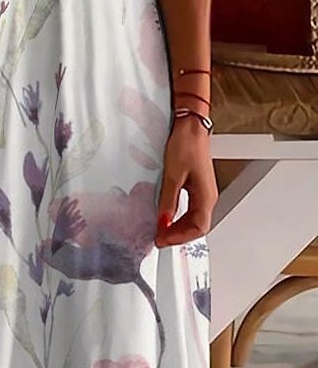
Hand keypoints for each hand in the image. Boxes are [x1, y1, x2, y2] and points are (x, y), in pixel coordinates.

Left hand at [154, 115, 217, 248]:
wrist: (190, 127)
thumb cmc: (185, 146)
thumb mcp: (173, 175)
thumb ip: (168, 201)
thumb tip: (163, 222)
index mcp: (206, 196)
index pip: (198, 228)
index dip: (180, 237)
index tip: (162, 240)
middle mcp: (208, 196)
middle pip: (197, 226)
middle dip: (178, 235)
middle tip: (159, 239)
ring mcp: (203, 191)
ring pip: (194, 218)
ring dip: (179, 227)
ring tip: (161, 230)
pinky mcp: (196, 185)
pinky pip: (190, 208)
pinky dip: (179, 216)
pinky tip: (167, 216)